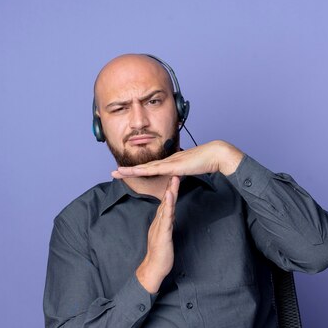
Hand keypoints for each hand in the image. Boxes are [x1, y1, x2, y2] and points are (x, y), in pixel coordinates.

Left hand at [111, 140, 243, 178]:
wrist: (214, 154)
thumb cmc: (205, 161)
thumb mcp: (189, 168)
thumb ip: (182, 171)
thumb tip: (177, 174)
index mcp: (169, 162)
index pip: (150, 167)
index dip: (137, 169)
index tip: (125, 172)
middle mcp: (167, 161)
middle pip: (143, 166)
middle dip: (128, 170)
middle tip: (114, 172)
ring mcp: (169, 162)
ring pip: (146, 167)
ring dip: (131, 170)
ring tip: (118, 172)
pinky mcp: (174, 166)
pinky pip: (156, 169)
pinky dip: (145, 170)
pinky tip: (136, 171)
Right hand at [136, 176, 179, 293]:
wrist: (154, 269)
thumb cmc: (161, 254)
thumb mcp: (166, 236)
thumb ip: (168, 225)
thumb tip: (171, 217)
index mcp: (161, 221)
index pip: (167, 202)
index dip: (171, 189)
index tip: (175, 177)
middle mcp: (160, 221)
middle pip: (166, 200)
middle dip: (171, 185)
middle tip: (175, 170)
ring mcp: (160, 226)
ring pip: (166, 206)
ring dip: (170, 192)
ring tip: (174, 178)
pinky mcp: (162, 233)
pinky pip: (166, 217)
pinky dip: (168, 206)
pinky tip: (170, 196)